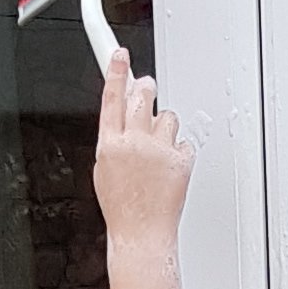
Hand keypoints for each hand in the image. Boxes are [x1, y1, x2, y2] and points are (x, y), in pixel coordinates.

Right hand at [92, 49, 194, 253]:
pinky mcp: (180, 159)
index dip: (115, 72)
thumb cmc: (123, 206)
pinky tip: (168, 169)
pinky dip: (178, 151)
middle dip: (146, 88)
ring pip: (167, 117)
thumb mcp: (105, 169)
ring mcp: (158, 150)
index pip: (112, 97)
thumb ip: (115, 139)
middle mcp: (133, 142)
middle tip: (147, 87)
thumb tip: (125, 116)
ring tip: (157, 153)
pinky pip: (182, 141)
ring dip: (164, 128)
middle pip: (143, 95)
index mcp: (109, 144)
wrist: (141, 234)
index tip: (119, 54)